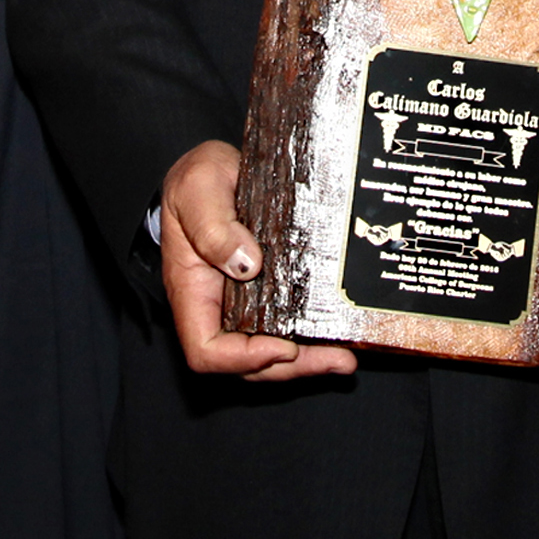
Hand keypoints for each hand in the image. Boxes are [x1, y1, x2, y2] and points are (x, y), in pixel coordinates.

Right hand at [160, 141, 356, 383]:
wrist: (212, 171)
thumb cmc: (194, 181)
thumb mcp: (197, 190)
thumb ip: (213, 226)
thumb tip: (247, 264)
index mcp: (193, 291)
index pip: (206, 350)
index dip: (242, 359)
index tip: (282, 345)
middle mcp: (218, 307)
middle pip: (247, 364)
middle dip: (292, 367)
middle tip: (337, 359)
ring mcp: (243, 304)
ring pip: (270, 353)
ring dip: (308, 361)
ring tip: (345, 358)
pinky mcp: (268, 293)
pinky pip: (286, 326)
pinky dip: (312, 337)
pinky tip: (341, 331)